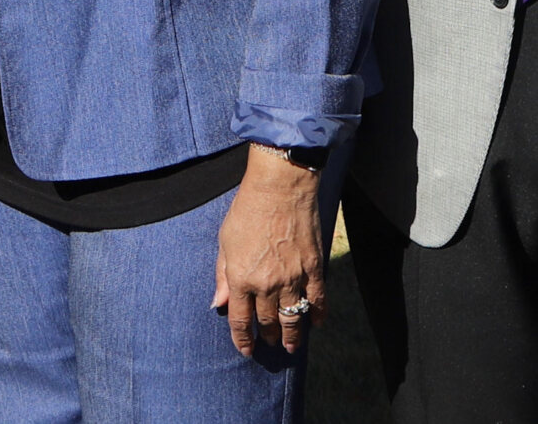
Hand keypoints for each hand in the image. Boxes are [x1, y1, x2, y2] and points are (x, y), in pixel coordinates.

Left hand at [212, 145, 325, 357]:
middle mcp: (266, 284)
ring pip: (293, 318)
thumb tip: (219, 302)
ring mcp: (292, 278)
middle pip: (268, 322)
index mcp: (241, 278)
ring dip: (293, 336)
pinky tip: (316, 323)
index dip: (243, 339)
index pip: (241, 320)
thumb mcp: (225, 240)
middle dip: (268, 337)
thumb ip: (222, 274)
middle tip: (271, 343)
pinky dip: (317, 315)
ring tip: (292, 345)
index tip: (246, 349)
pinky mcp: (313, 268)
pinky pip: (317, 300)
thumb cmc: (247, 209)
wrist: (279, 186)